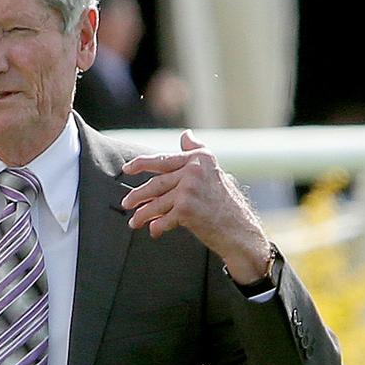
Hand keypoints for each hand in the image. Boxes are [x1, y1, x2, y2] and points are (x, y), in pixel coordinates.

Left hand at [121, 130, 272, 283]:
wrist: (239, 230)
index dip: (141, 164)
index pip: (163, 160)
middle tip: (126, 203)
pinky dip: (156, 226)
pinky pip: (162, 219)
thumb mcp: (213, 171)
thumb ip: (196, 151)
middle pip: (156, 183)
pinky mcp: (185, 209)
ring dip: (142, 214)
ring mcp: (188, 189)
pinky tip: (153, 230)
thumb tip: (186, 134)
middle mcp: (193, 171)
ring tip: (134, 222)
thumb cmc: (225, 203)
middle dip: (138, 195)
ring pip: (156, 203)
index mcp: (199, 159)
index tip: (126, 169)